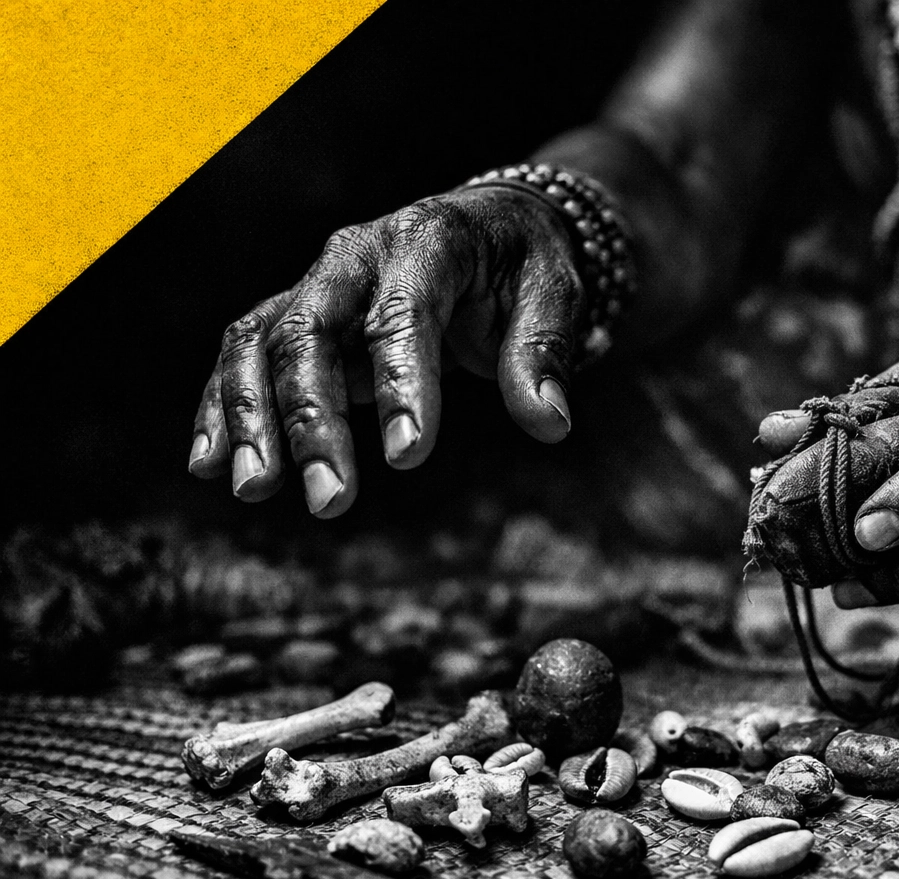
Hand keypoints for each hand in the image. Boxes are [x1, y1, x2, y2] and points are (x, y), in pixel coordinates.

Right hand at [187, 186, 586, 516]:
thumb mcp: (556, 293)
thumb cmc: (525, 264)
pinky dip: (223, 406)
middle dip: (314, 419)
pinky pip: (246, 354)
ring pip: (263, 343)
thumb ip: (544, 352)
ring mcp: (318, 283)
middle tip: (331, 501)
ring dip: (251, 417)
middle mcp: (357, 254)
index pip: (404, 314)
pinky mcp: (296, 312)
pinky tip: (211, 464)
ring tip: (255, 490)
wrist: (491, 226)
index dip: (402, 384)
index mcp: (428, 241)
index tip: (410, 459)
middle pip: (312, 332)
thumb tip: (549, 424)